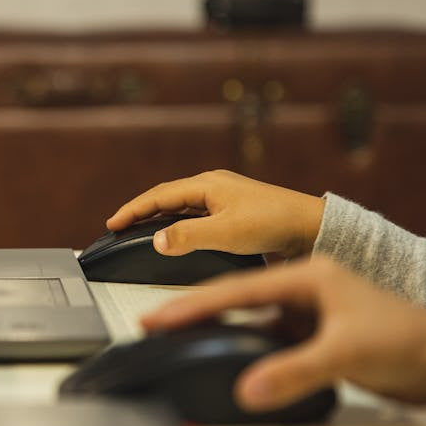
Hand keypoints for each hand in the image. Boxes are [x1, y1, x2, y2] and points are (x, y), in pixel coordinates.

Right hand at [106, 170, 324, 258]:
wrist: (313, 227)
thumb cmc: (274, 224)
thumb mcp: (226, 233)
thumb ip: (188, 236)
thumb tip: (156, 241)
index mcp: (207, 184)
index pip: (158, 196)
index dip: (132, 210)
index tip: (112, 223)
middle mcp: (213, 186)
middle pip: (166, 197)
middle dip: (141, 212)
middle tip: (119, 227)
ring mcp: (224, 198)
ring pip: (181, 206)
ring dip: (159, 218)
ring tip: (141, 232)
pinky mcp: (235, 212)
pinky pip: (196, 214)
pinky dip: (178, 224)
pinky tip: (178, 236)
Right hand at [141, 256, 425, 410]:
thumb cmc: (409, 339)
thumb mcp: (344, 354)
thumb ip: (292, 372)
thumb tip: (244, 389)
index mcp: (306, 274)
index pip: (236, 289)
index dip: (192, 304)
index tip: (159, 316)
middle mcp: (303, 287)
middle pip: (235, 297)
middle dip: (192, 309)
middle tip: (154, 321)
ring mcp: (308, 311)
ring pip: (249, 316)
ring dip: (215, 324)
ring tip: (176, 332)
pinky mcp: (314, 333)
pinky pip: (266, 336)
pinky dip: (241, 343)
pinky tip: (223, 352)